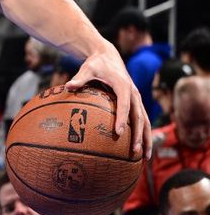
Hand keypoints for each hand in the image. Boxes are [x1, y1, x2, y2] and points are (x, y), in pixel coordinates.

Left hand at [65, 42, 150, 158]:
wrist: (108, 56)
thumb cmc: (96, 64)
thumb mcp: (87, 69)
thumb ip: (79, 78)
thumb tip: (67, 86)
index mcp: (123, 86)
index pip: (124, 105)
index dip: (122, 119)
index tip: (118, 134)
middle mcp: (134, 93)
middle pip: (139, 117)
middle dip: (138, 135)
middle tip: (134, 151)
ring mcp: (136, 98)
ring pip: (145, 121)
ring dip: (146, 138)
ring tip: (145, 157)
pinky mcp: (135, 101)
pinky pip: (142, 119)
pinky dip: (144, 133)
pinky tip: (142, 148)